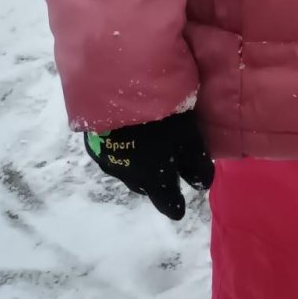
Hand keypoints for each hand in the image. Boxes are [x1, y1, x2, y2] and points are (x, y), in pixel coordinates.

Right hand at [84, 110, 213, 220]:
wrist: (117, 90)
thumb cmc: (161, 116)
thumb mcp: (189, 138)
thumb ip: (197, 164)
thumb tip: (204, 184)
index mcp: (152, 180)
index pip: (167, 204)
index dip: (175, 206)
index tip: (179, 207)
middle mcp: (127, 176)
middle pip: (145, 187)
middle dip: (156, 182)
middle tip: (168, 169)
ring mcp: (107, 160)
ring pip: (127, 170)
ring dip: (138, 164)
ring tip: (148, 148)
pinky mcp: (93, 142)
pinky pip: (112, 153)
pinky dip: (123, 148)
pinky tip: (128, 133)